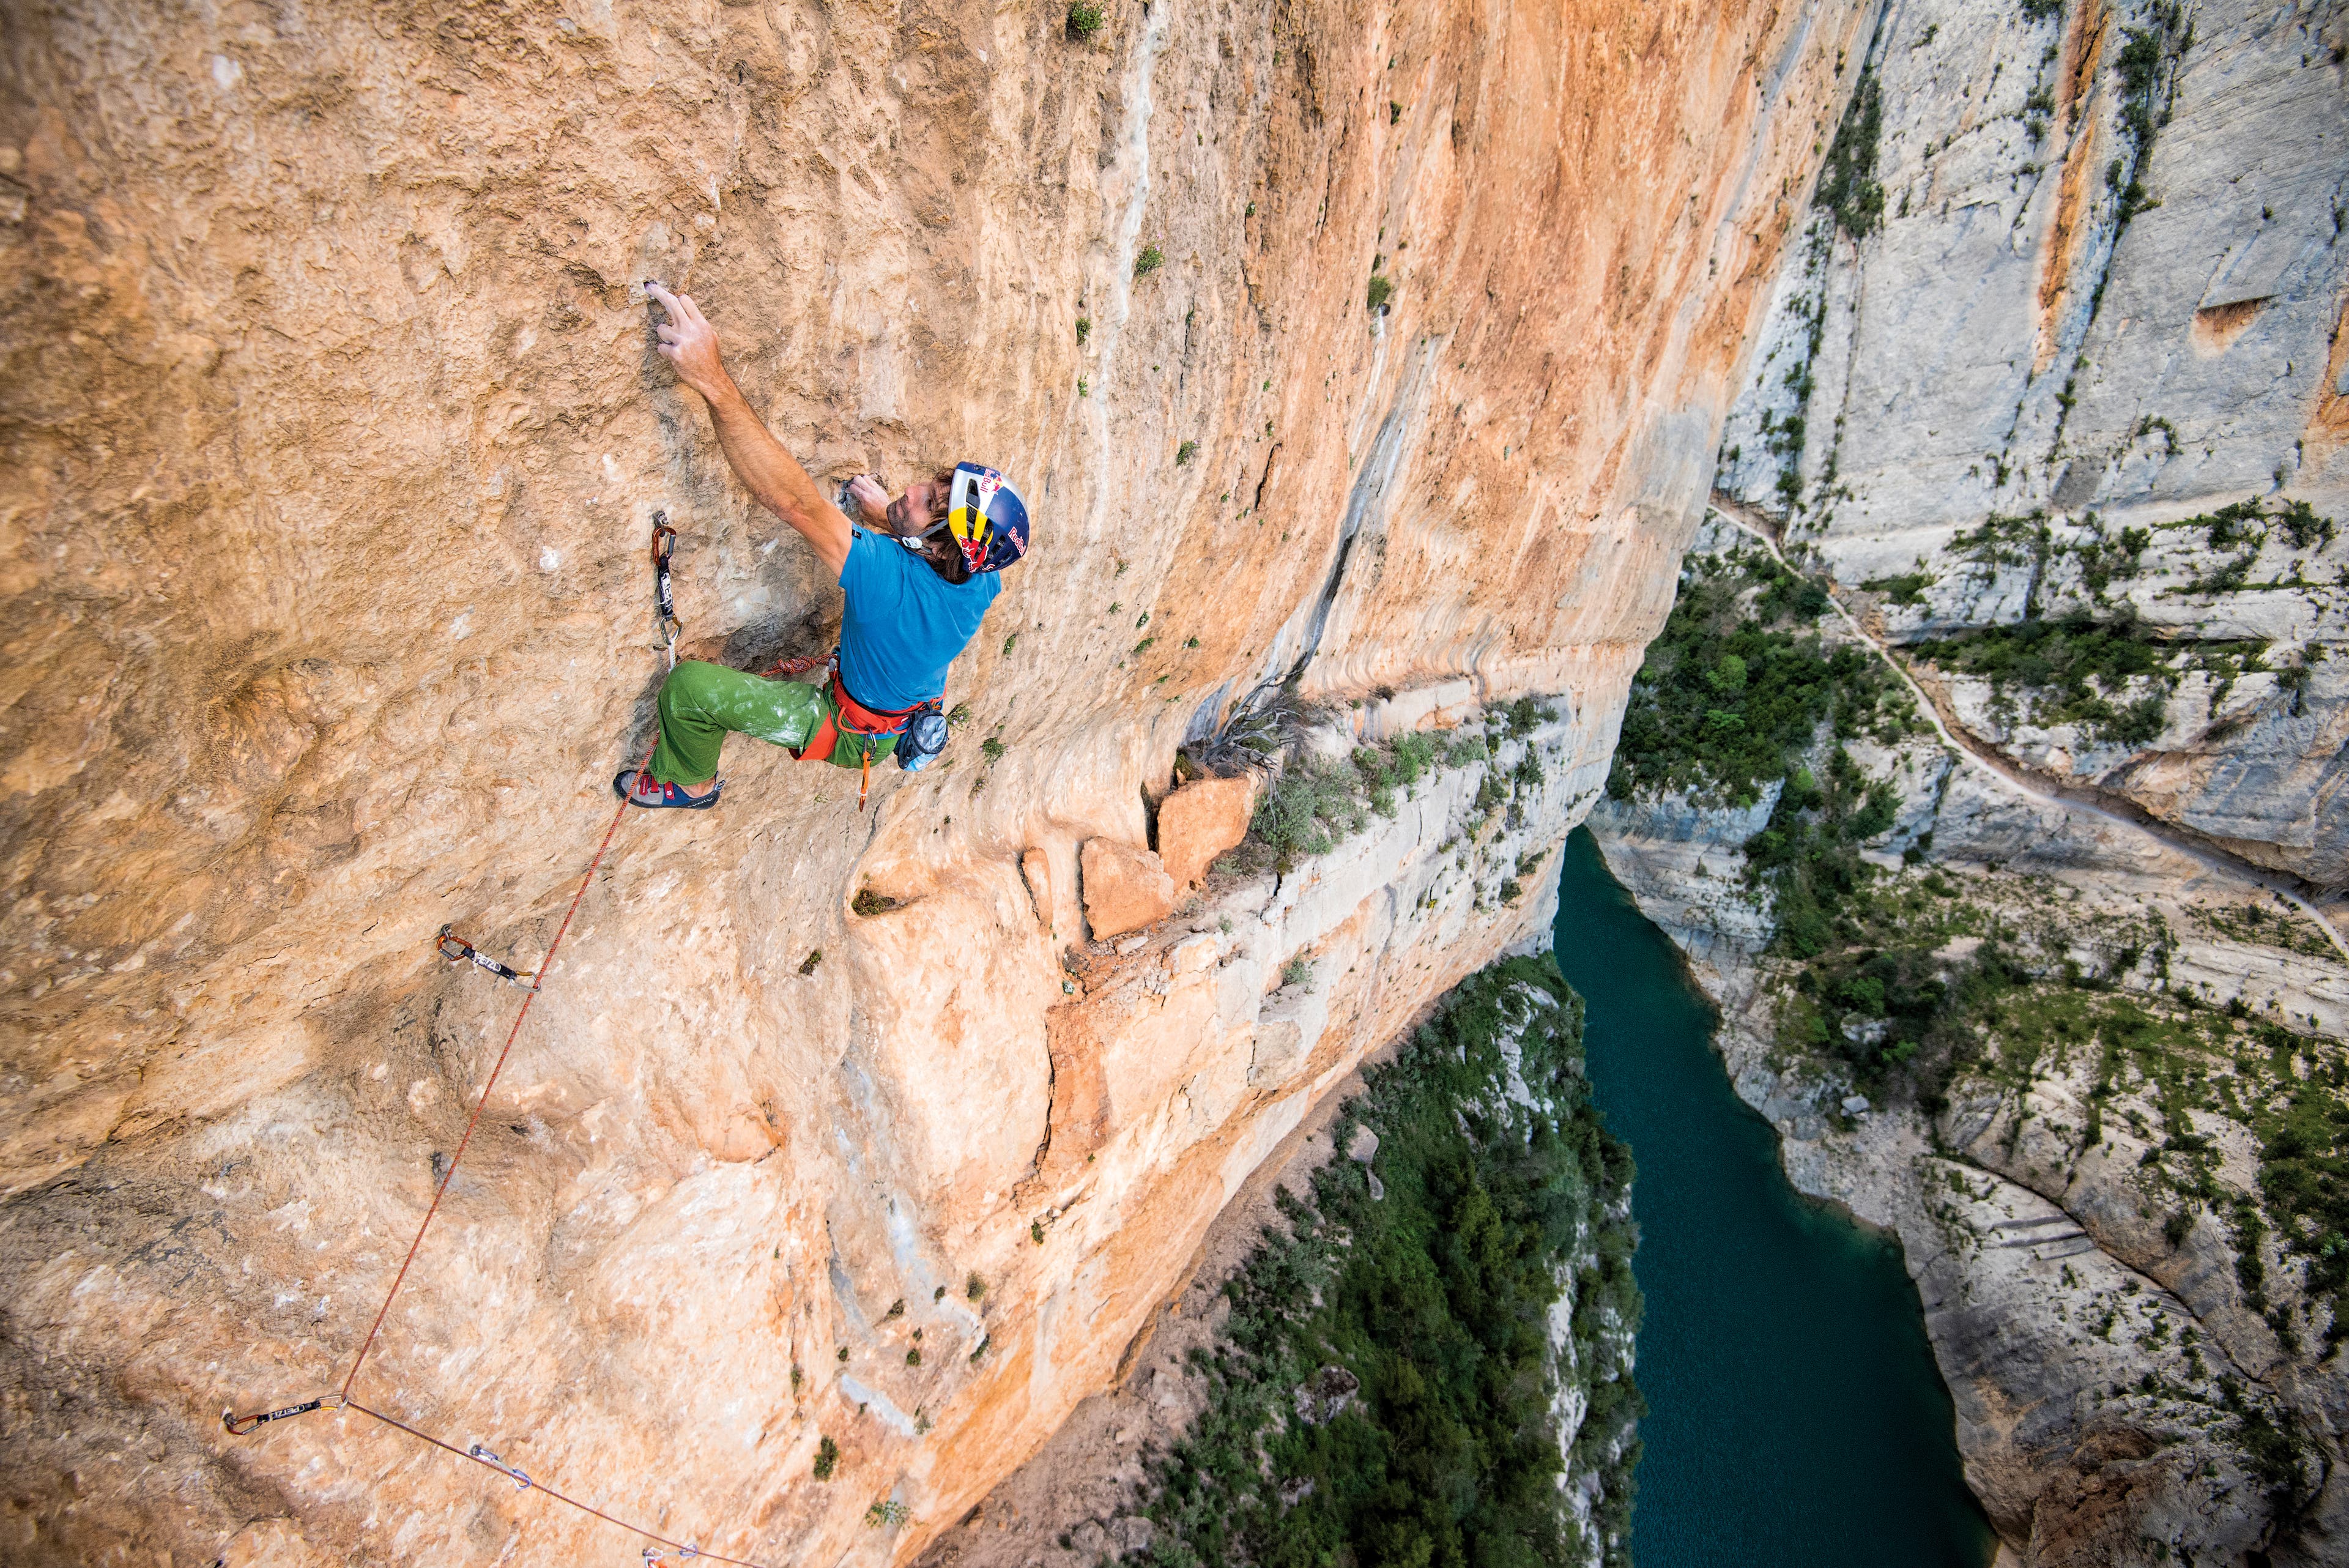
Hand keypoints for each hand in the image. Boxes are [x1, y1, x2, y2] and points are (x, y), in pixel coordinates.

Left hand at [645, 282, 729, 401]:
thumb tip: (688, 311)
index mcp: (701, 324)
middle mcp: (691, 329)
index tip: (668, 296)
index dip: (676, 299)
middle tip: (648, 287)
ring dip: (664, 336)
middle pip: (671, 303)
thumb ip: (698, 324)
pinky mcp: (675, 354)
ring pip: (661, 328)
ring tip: (674, 345)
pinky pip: (661, 347)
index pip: (685, 300)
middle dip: (658, 292)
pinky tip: (674, 358)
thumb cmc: (710, 358)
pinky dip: (665, 352)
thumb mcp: (711, 336)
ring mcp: (682, 341)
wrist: (711, 379)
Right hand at [846, 474, 890, 526]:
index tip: (848, 491)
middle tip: (854, 487)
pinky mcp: (880, 489)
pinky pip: (872, 482)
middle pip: (858, 478)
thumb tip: (858, 498)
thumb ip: (858, 503)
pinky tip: (868, 489)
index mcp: (864, 497)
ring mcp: (876, 489)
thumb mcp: (862, 513)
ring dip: (862, 481)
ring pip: (866, 477)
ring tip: (861, 487)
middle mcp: (870, 490)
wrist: (889, 516)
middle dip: (854, 482)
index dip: (848, 489)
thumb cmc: (876, 517)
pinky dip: (869, 484)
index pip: (852, 486)